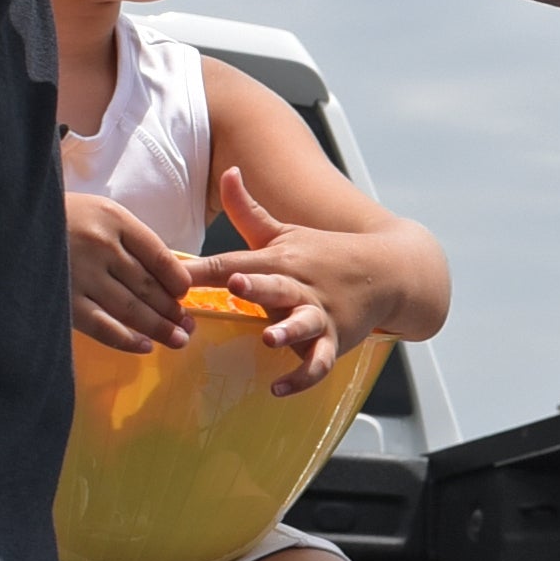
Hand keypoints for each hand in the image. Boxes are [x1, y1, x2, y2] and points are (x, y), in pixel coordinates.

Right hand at [68, 190, 191, 352]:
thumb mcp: (94, 213)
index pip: (159, 255)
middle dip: (173, 310)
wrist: (1, 223)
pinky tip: (144, 347)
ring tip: (178, 339)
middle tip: (187, 324)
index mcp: (112, 218)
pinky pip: (104, 326)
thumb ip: (125, 239)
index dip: (178, 280)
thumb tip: (166, 276)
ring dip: (160, 327)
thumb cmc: (55, 219)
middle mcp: (100, 246)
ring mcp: (81, 274)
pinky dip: (127, 339)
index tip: (184, 294)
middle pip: (149, 286)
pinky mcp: (63, 301)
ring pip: (132, 308)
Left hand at [195, 165, 380, 393]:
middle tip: (236, 283)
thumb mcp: (285, 230)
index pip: (232, 262)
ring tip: (271, 337)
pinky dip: (302, 377)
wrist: (388, 272)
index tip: (171, 275)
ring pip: (303, 323)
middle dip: (255, 285)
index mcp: (278, 259)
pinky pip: (319, 363)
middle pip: (273, 285)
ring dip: (288, 330)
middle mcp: (298, 285)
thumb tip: (227, 170)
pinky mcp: (335, 340)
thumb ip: (248, 209)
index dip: (202, 270)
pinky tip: (279, 390)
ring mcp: (319, 314)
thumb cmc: (325, 253)